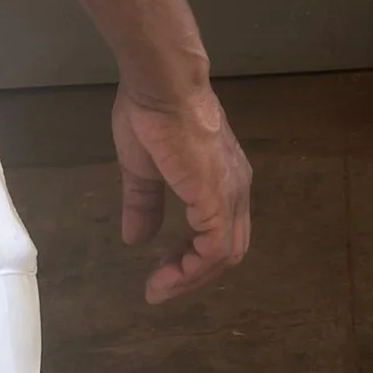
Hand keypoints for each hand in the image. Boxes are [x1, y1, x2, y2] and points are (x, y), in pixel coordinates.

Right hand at [114, 82, 252, 302]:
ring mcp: (230, 194)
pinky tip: (168, 275)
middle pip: (228, 251)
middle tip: (160, 286)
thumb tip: (135, 240)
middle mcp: (236, 191)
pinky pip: (214, 248)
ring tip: (159, 287)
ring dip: (192, 278)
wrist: (161, 85)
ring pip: (224, 255)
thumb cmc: (152, 116)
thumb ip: (145, 205)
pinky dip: (194, 269)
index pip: (220, 233)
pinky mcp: (217, 198)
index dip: (192, 258)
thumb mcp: (144, 169)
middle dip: (193, 274)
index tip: (161, 271)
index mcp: (222, 181)